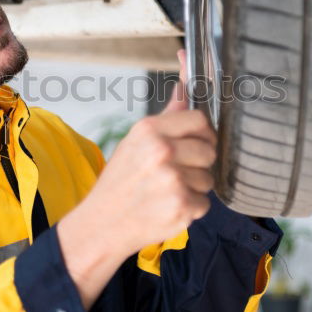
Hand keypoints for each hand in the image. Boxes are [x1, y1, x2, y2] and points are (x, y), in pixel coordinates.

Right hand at [56, 50, 215, 309]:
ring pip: (208, 179)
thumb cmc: (120, 181)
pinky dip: (191, 208)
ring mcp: (173, 180)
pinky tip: (168, 207)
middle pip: (209, 150)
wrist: (102, 224)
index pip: (200, 120)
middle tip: (177, 172)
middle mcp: (162, 152)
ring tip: (167, 192)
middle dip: (199, 163)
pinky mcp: (182, 207)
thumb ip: (166, 117)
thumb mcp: (135, 142)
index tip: (197, 142)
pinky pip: (205, 203)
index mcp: (149, 130)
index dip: (203, 132)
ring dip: (194, 188)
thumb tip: (184, 87)